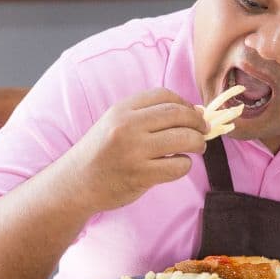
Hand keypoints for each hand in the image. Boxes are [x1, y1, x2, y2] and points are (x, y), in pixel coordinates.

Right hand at [69, 88, 208, 213]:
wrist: (76, 183)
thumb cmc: (102, 152)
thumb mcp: (116, 123)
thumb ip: (150, 115)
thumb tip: (197, 112)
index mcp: (122, 109)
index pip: (165, 95)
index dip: (185, 103)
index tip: (192, 114)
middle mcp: (128, 126)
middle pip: (179, 114)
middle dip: (198, 123)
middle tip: (204, 131)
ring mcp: (134, 151)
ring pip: (185, 139)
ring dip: (198, 143)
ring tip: (196, 147)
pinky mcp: (141, 175)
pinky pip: (179, 166)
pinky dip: (185, 165)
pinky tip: (177, 165)